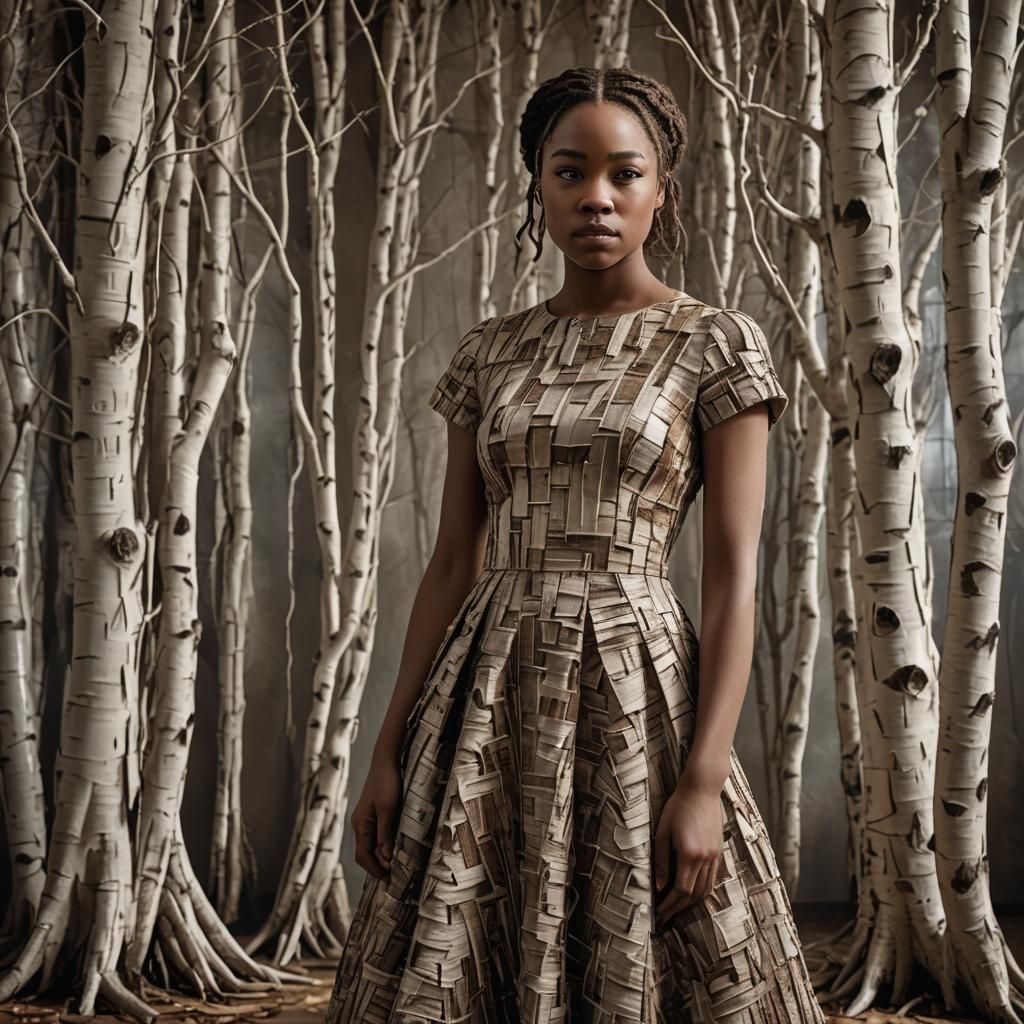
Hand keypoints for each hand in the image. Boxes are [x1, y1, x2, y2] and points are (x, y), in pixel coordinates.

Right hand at [350, 753, 401, 879]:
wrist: (385, 761)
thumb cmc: (387, 783)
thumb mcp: (388, 809)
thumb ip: (385, 834)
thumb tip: (384, 857)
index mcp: (360, 824)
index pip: (363, 855)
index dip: (375, 869)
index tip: (388, 878)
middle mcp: (359, 824)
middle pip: (364, 852)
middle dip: (376, 866)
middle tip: (393, 876)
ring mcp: (364, 819)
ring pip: (369, 845)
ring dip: (379, 856)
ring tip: (394, 865)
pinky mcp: (372, 813)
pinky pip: (374, 836)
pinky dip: (381, 846)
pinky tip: (392, 848)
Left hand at [653, 775, 723, 926]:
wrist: (702, 789)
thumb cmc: (678, 806)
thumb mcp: (663, 831)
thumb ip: (661, 860)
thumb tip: (658, 886)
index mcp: (689, 854)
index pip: (680, 890)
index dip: (669, 905)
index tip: (659, 913)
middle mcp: (705, 858)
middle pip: (693, 894)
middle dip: (678, 908)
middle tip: (666, 916)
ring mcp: (715, 855)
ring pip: (705, 889)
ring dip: (691, 902)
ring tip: (677, 908)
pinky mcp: (719, 850)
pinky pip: (713, 878)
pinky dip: (703, 890)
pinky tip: (693, 892)